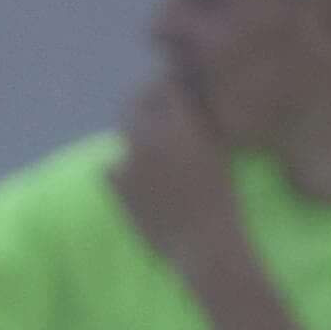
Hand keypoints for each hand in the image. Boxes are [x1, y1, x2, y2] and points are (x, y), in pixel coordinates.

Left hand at [107, 76, 245, 270]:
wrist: (204, 243)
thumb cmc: (221, 200)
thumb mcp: (218, 154)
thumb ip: (197, 127)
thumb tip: (183, 109)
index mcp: (185, 125)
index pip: (164, 86)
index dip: (159, 87)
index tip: (159, 89)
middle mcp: (155, 136)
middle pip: (132, 106)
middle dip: (137, 109)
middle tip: (142, 116)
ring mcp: (131, 159)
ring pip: (122, 140)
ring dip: (132, 147)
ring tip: (150, 166)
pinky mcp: (115, 183)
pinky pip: (108, 169)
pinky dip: (119, 174)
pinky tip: (136, 188)